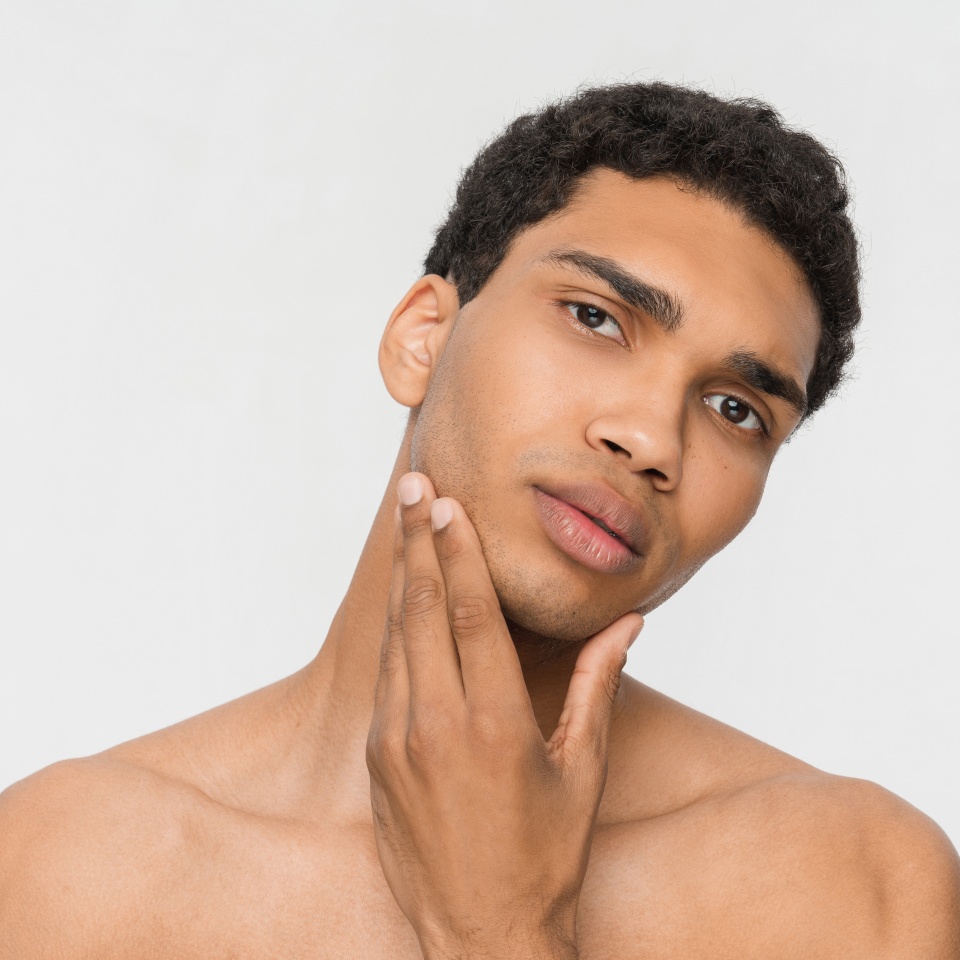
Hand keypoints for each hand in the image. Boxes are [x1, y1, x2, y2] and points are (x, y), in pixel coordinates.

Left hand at [365, 473, 642, 959]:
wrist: (480, 936)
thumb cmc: (545, 855)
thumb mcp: (582, 770)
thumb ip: (596, 686)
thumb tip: (626, 624)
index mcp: (494, 724)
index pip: (471, 614)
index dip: (458, 552)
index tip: (448, 504)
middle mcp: (436, 726)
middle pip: (423, 610)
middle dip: (418, 541)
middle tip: (413, 486)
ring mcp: (396, 743)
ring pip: (396, 637)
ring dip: (403, 577)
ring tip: (405, 524)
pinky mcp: (376, 760)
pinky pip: (384, 677)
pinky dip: (395, 629)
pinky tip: (403, 597)